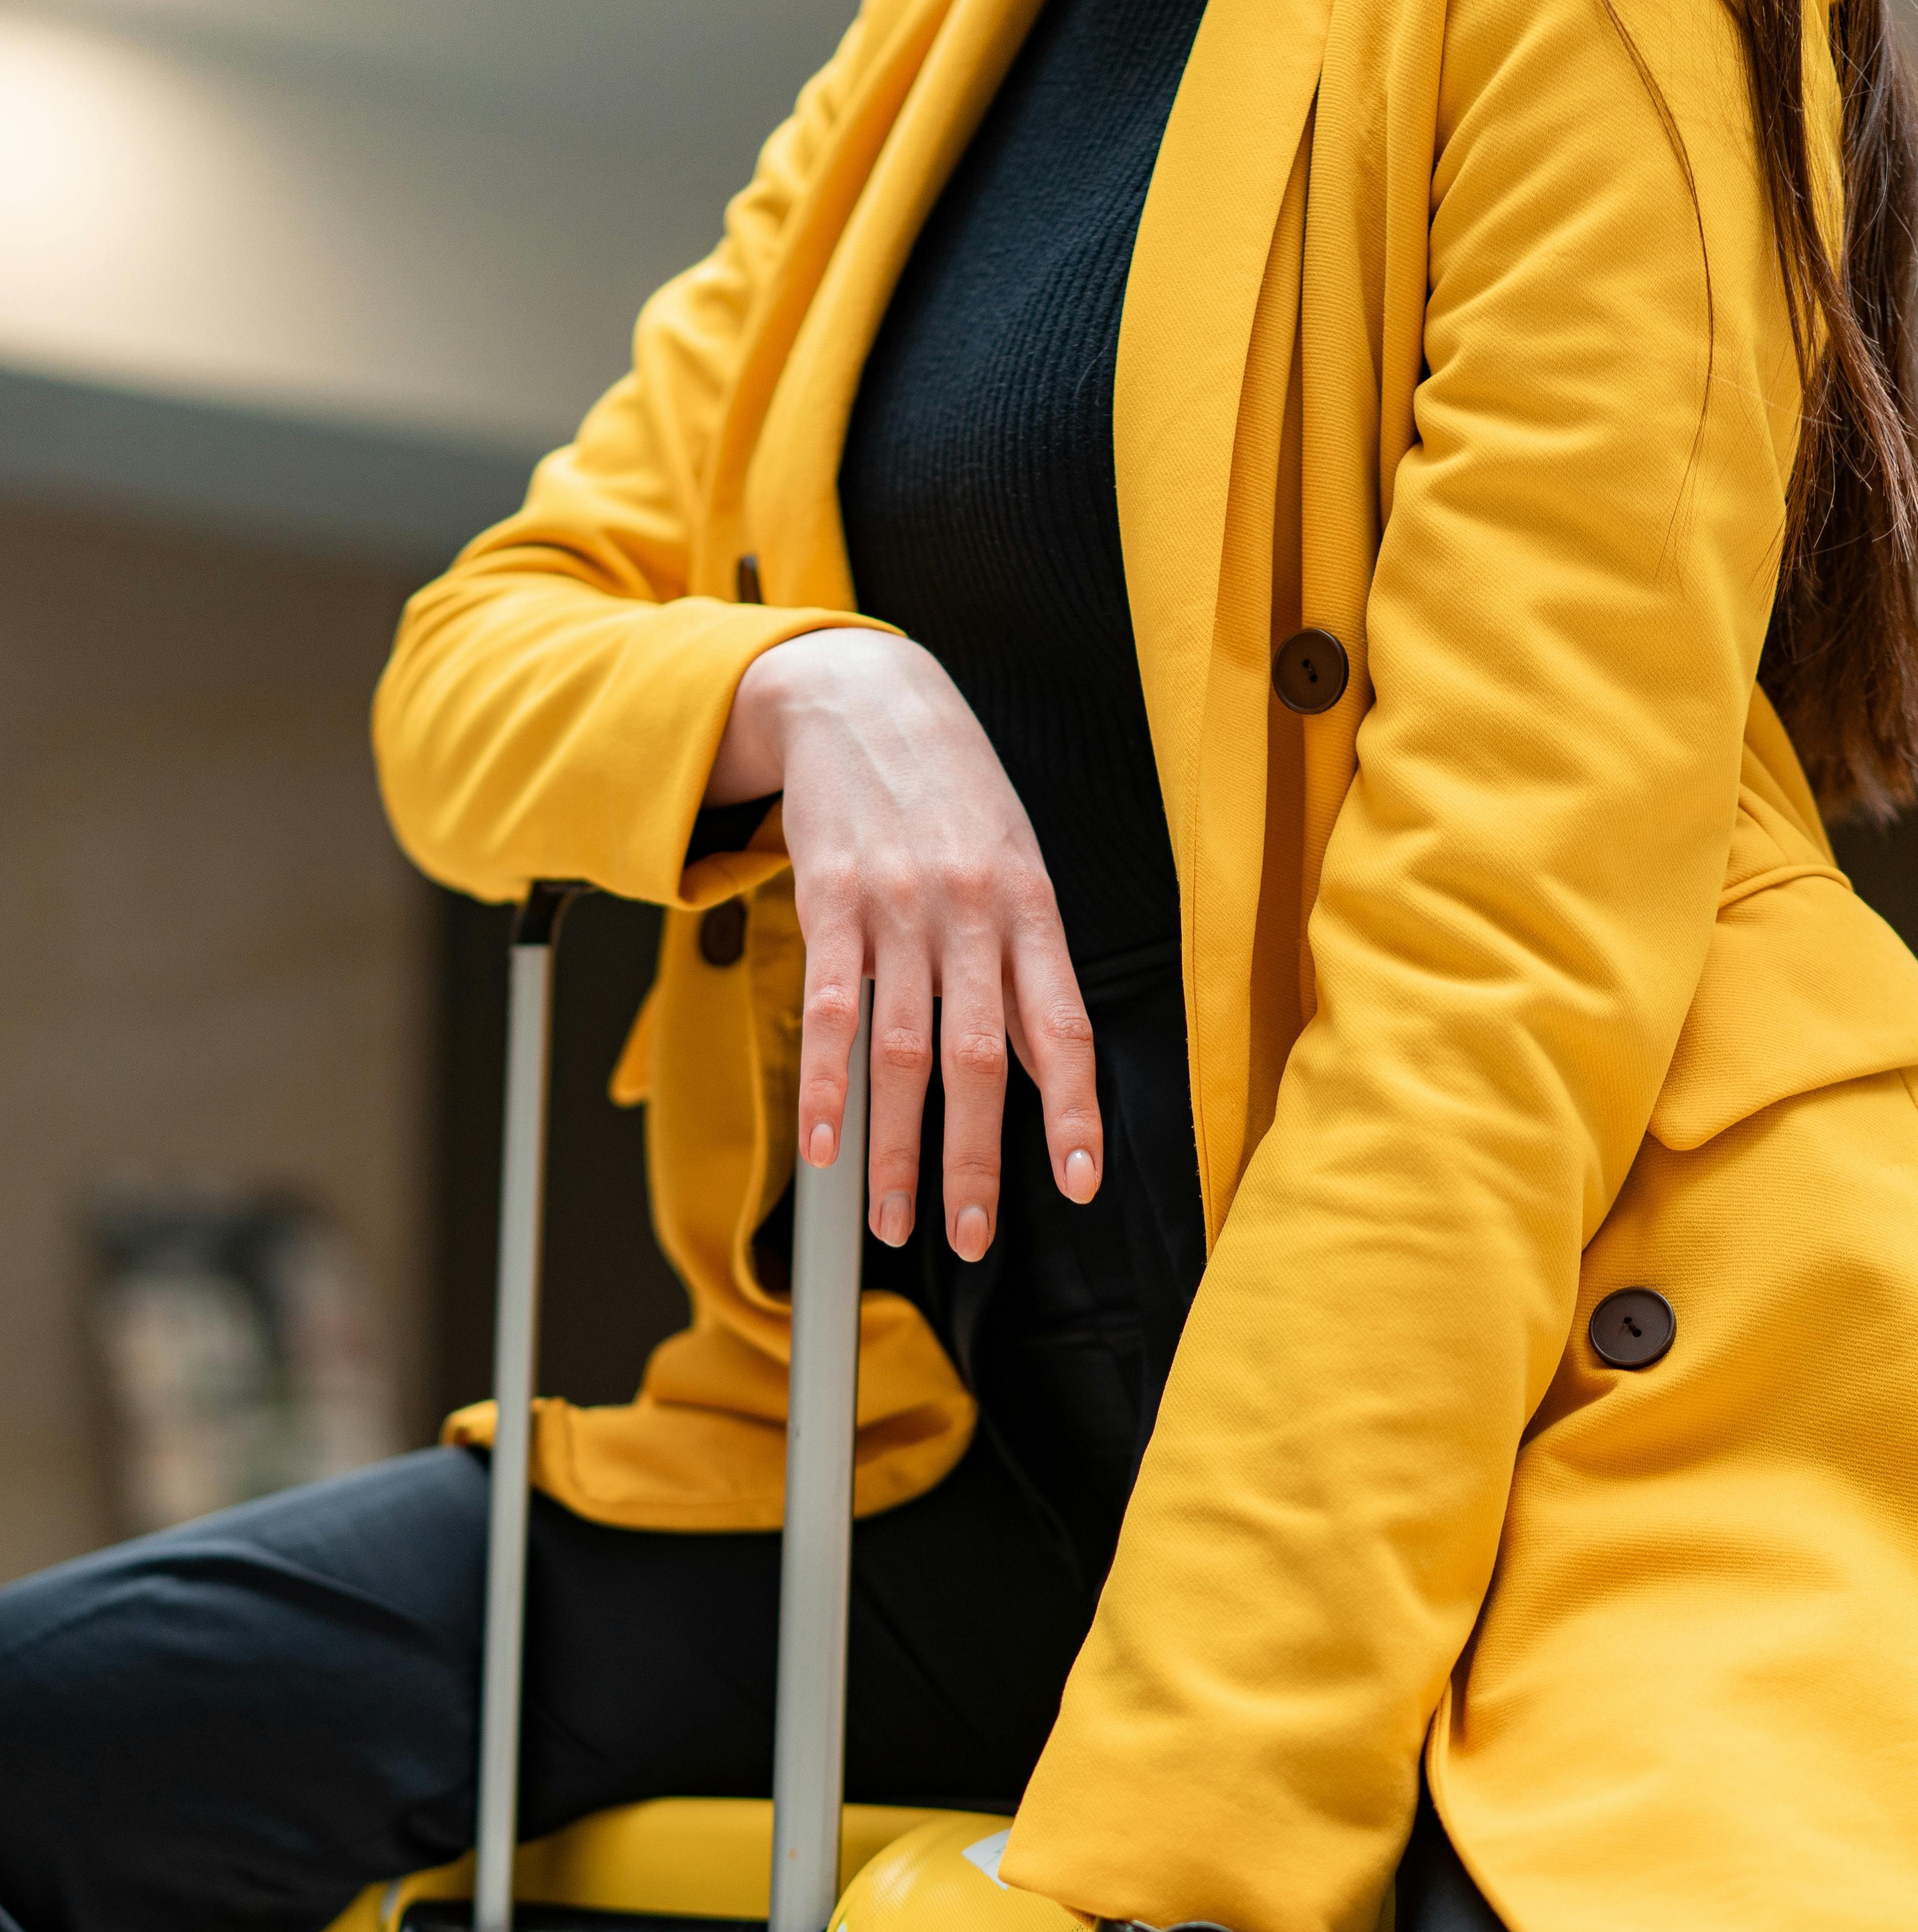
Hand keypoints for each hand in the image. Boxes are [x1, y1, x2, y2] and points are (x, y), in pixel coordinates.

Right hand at [705, 630, 1101, 1257]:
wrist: (865, 696)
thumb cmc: (951, 791)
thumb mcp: (1016, 862)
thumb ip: (1026, 967)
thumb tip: (1043, 1070)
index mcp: (1031, 908)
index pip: (1062, 1028)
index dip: (1074, 1112)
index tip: (1080, 1182)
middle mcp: (971, 912)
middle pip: (976, 1060)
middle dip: (973, 1161)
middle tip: (968, 1236)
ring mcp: (898, 908)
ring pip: (899, 1051)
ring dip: (894, 1148)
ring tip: (893, 1219)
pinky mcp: (831, 901)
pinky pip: (829, 1010)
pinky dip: (825, 1087)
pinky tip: (824, 1146)